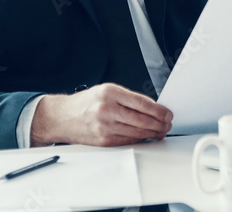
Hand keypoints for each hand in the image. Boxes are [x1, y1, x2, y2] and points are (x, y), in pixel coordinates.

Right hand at [30, 83, 172, 146]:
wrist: (63, 117)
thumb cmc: (86, 103)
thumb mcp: (106, 91)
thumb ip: (128, 98)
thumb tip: (152, 108)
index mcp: (110, 93)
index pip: (142, 103)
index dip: (159, 110)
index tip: (167, 113)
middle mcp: (107, 109)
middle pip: (142, 120)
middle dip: (160, 124)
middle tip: (167, 124)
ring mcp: (105, 127)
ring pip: (138, 133)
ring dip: (153, 133)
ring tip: (161, 131)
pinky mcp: (104, 141)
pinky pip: (128, 141)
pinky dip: (141, 139)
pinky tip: (147, 137)